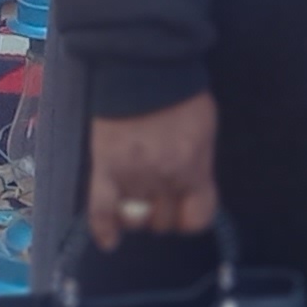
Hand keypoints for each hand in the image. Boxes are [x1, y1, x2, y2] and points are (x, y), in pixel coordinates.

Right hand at [87, 92, 218, 252]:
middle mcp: (165, 177)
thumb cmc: (181, 92)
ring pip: (134, 220)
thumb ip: (200, 163)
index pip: (197, 219)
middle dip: (162, 214)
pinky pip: (101, 209)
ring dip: (135, 216)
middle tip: (157, 197)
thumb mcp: (205, 129)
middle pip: (163, 222)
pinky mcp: (105, 166)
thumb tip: (194, 186)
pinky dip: (103, 230)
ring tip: (134, 202)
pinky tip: (109, 243)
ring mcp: (133, 174)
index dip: (190, 219)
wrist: (144, 64)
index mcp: (194, 167)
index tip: (184, 211)